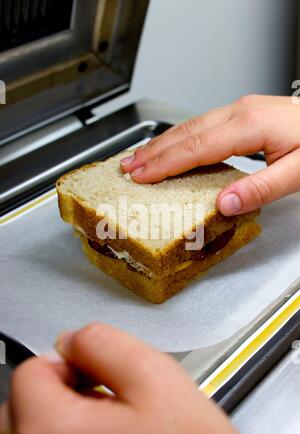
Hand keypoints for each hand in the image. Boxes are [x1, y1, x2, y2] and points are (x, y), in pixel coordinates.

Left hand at [0, 323, 244, 433]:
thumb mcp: (155, 375)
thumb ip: (104, 341)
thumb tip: (73, 338)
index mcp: (52, 431)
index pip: (31, 369)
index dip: (70, 360)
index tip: (96, 372)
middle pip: (26, 401)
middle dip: (64, 389)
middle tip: (107, 399)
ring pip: (32, 430)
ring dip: (63, 417)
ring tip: (108, 426)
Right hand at [121, 95, 299, 215]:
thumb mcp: (299, 172)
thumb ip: (261, 189)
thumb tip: (224, 204)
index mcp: (249, 125)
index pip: (196, 147)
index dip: (165, 163)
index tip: (141, 176)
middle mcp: (240, 112)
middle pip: (186, 132)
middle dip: (153, 151)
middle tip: (127, 168)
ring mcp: (241, 109)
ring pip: (191, 125)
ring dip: (162, 143)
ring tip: (139, 157)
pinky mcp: (243, 113)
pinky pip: (201, 124)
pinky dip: (179, 138)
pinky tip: (170, 147)